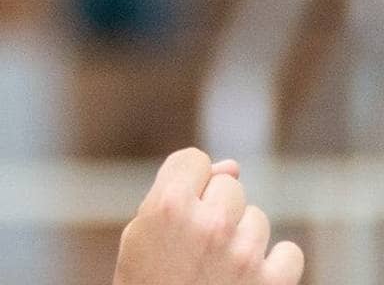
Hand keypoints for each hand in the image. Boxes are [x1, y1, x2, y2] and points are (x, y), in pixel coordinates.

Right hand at [112, 148, 303, 284]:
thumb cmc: (146, 279)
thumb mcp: (142, 231)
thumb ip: (177, 190)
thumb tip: (234, 167)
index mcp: (168, 204)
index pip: (195, 160)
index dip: (187, 182)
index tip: (180, 207)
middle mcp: (209, 223)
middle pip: (230, 187)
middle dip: (215, 208)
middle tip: (196, 242)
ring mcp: (244, 253)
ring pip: (257, 218)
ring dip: (241, 237)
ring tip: (216, 265)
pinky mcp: (271, 283)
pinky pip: (289, 252)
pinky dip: (273, 264)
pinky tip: (250, 277)